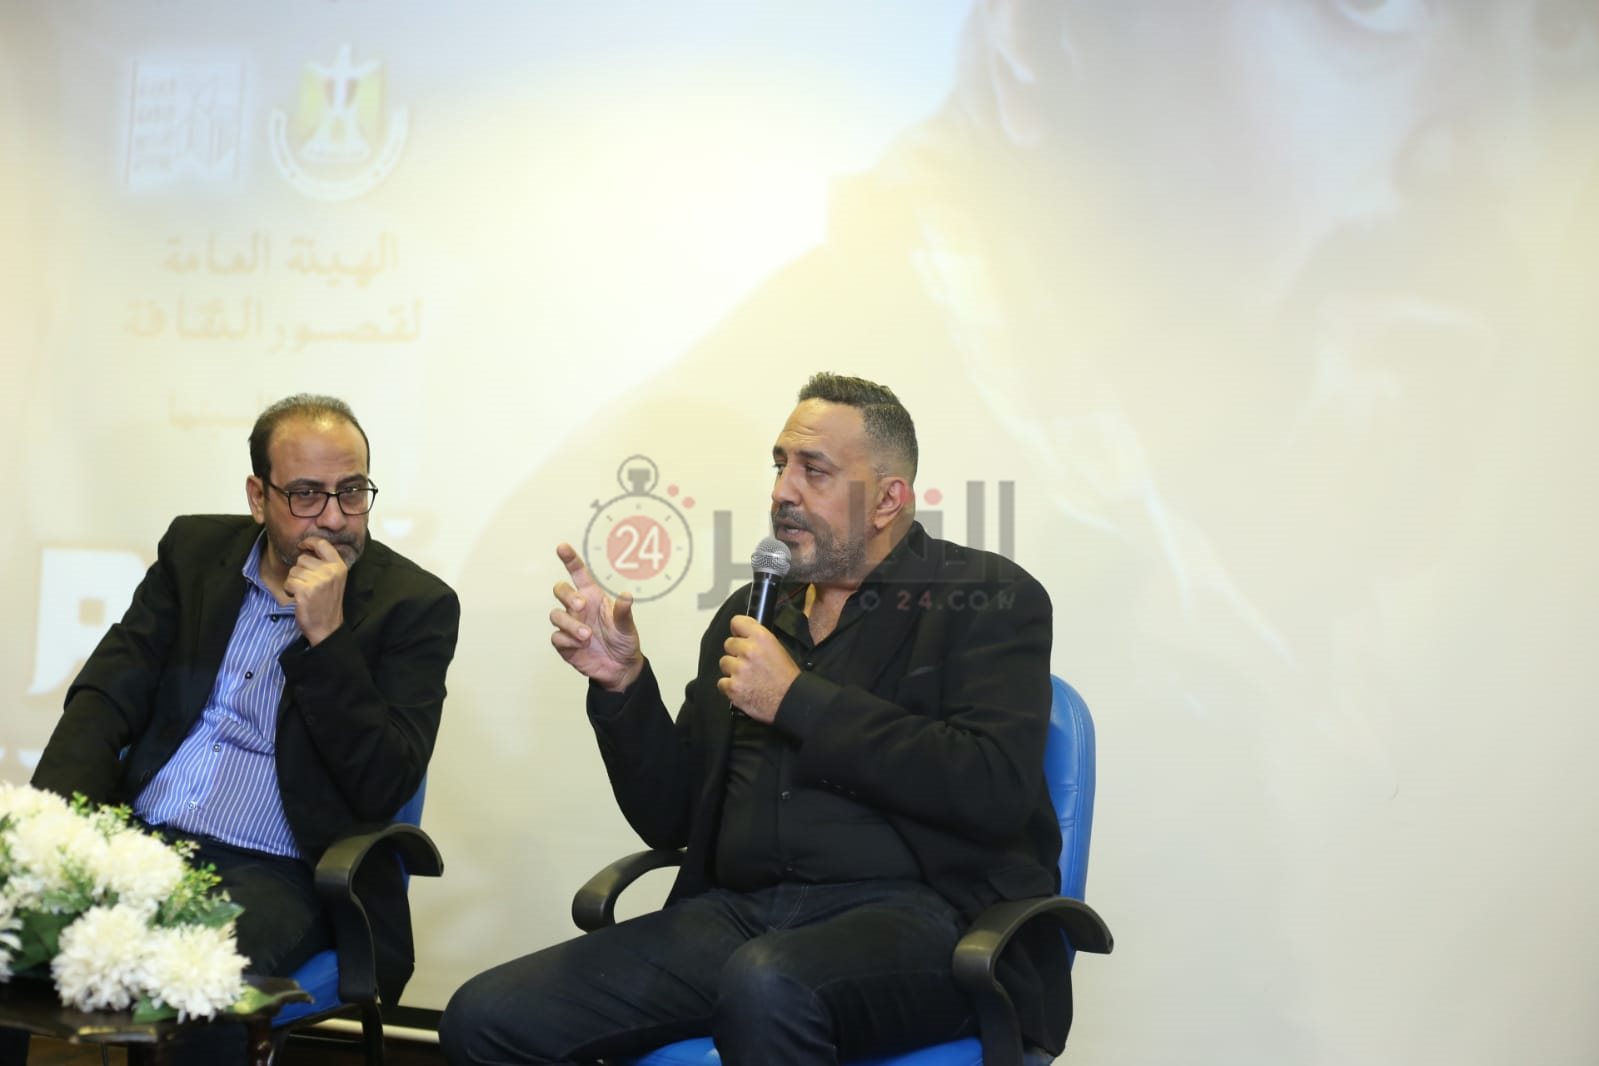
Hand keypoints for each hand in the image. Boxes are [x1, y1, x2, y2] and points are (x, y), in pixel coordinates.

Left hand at [286, 537, 347, 644]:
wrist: (327, 627)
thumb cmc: (327, 603)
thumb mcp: (334, 579)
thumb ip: (325, 563)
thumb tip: (307, 547)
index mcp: (339, 566)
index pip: (322, 544)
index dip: (309, 542)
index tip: (302, 545)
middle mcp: (330, 572)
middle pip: (303, 558)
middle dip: (300, 570)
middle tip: (309, 585)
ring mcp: (318, 581)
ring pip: (293, 570)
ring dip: (294, 581)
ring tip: (304, 592)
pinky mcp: (305, 591)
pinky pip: (288, 582)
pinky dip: (289, 590)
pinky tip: (298, 598)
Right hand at [550, 543, 643, 691]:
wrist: (620, 668)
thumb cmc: (623, 641)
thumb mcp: (627, 626)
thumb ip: (623, 612)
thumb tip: (626, 595)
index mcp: (593, 597)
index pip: (578, 573)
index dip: (570, 559)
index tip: (562, 547)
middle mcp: (578, 608)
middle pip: (560, 590)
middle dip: (567, 595)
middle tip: (581, 605)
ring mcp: (569, 625)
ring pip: (556, 615)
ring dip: (570, 624)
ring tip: (587, 635)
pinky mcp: (564, 643)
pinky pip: (557, 637)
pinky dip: (567, 640)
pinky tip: (581, 645)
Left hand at [717, 615, 799, 722]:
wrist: (791, 701)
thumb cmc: (787, 677)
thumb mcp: (777, 648)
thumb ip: (759, 640)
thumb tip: (743, 636)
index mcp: (761, 638)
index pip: (737, 622)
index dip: (737, 630)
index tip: (739, 636)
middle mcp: (748, 650)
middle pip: (728, 644)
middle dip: (736, 652)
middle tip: (747, 662)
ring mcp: (738, 669)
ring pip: (724, 663)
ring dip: (732, 669)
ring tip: (746, 677)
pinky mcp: (732, 687)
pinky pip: (721, 682)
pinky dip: (730, 686)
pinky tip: (742, 688)